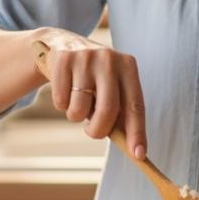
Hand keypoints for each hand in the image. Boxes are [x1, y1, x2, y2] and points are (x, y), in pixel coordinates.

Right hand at [32, 28, 147, 159]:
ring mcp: (85, 58)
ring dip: (75, 117)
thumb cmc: (93, 76)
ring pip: (79, 109)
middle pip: (108, 110)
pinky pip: (61, 101)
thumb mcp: (111, 85)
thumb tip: (133, 148)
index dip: (137, 132)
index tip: (138, 154)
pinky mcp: (63, 60)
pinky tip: (64, 90)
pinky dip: (61, 105)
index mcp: (128, 66)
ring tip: (77, 102)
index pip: (136, 105)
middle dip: (98, 131)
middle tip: (92, 133)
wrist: (61, 44)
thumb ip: (121, 111)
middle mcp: (109, 59)